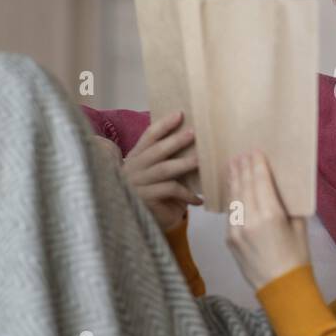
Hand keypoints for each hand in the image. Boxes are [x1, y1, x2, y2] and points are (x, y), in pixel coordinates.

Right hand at [121, 111, 201, 230]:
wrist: (141, 221)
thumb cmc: (154, 192)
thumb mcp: (157, 172)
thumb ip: (167, 158)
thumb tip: (194, 139)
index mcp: (137, 156)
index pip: (149, 136)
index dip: (164, 124)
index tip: (180, 114)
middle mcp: (134, 167)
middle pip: (156, 150)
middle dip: (176, 141)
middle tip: (194, 132)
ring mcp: (137, 183)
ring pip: (164, 170)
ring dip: (184, 164)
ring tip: (200, 160)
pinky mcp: (144, 199)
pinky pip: (169, 191)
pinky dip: (187, 194)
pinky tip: (199, 199)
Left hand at [224, 149, 309, 290]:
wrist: (281, 287)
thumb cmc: (297, 256)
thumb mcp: (299, 226)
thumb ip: (288, 205)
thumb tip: (280, 187)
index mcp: (271, 214)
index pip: (260, 180)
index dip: (256, 164)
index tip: (254, 151)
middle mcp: (250, 219)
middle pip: (244, 185)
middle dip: (242, 168)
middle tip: (241, 154)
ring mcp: (236, 229)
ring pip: (234, 198)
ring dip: (233, 180)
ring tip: (232, 166)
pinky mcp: (229, 239)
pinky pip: (230, 213)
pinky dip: (232, 199)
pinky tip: (233, 191)